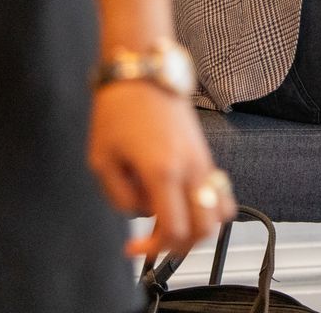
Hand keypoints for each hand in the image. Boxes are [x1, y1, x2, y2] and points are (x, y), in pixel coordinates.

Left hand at [89, 81, 232, 259]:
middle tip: (156, 243)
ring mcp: (203, 160)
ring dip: (198, 228)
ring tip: (171, 223)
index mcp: (163, 172)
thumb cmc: (120, 107)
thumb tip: (139, 213)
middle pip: (205, 230)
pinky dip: (207, 206)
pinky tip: (181, 201)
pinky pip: (218, 192)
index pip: (173, 232)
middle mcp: (190, 168)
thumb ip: (118, 197)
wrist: (143, 70)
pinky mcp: (205, 153)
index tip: (134, 248)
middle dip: (180, 248)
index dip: (153, 249)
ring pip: (219, 213)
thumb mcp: (101, 159)